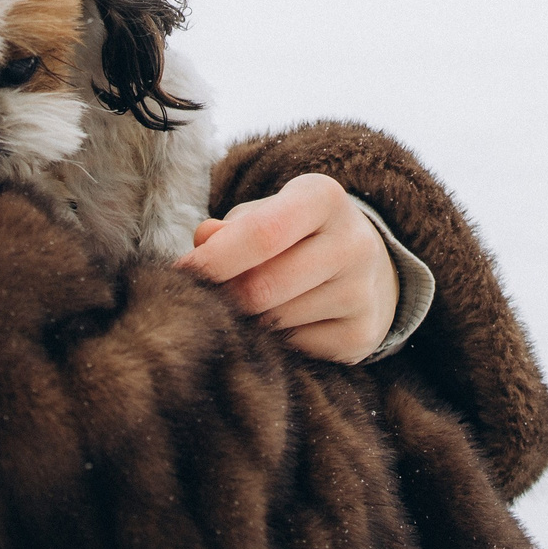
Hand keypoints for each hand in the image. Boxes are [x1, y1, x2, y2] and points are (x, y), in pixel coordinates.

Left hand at [173, 172, 398, 364]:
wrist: (365, 266)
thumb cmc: (294, 236)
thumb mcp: (265, 215)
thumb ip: (230, 228)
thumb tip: (202, 242)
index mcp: (324, 198)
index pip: (262, 233)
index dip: (214, 260)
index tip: (182, 272)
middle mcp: (352, 243)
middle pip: (263, 288)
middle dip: (224, 298)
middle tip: (207, 298)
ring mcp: (361, 293)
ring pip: (275, 323)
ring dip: (247, 321)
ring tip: (247, 307)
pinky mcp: (361, 335)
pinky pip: (295, 349)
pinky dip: (275, 342)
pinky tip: (280, 323)